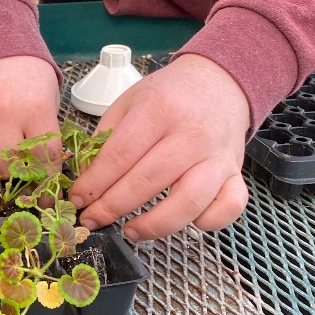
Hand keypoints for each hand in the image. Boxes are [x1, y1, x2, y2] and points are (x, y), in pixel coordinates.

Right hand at [0, 56, 60, 172]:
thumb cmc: (19, 66)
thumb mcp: (45, 91)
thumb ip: (44, 128)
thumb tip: (45, 170)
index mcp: (33, 108)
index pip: (45, 160)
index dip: (46, 179)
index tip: (44, 192)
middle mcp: (0, 115)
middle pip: (8, 168)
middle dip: (13, 170)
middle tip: (14, 163)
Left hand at [68, 54, 249, 239]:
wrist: (218, 83)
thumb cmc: (169, 96)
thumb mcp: (130, 101)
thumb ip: (107, 137)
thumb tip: (87, 179)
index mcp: (160, 109)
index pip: (120, 155)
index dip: (94, 183)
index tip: (77, 199)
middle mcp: (192, 134)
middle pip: (147, 181)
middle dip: (112, 207)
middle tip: (92, 219)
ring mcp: (218, 157)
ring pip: (188, 203)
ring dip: (154, 225)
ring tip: (130, 231)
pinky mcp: (236, 173)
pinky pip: (228, 208)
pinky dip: (207, 222)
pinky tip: (184, 222)